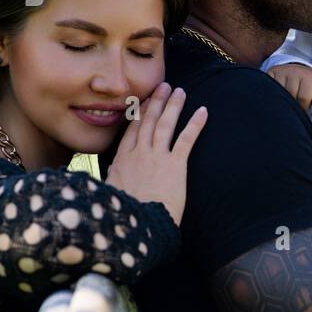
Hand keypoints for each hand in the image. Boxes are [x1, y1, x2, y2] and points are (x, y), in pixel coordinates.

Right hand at [105, 82, 206, 225]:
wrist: (139, 226)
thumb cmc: (124, 215)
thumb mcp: (109, 194)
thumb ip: (111, 180)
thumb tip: (108, 172)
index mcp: (122, 160)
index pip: (132, 130)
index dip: (139, 113)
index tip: (144, 101)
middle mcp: (139, 154)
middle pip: (148, 121)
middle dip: (156, 102)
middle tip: (163, 86)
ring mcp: (157, 157)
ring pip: (165, 125)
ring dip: (173, 106)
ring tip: (180, 91)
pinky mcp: (175, 165)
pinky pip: (187, 139)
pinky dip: (195, 124)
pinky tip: (203, 111)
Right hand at [268, 63, 311, 117]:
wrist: (299, 69)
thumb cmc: (310, 84)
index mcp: (308, 77)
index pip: (303, 99)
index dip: (303, 108)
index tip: (303, 108)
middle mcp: (293, 72)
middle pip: (290, 96)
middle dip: (292, 105)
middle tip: (294, 105)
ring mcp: (280, 72)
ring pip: (279, 94)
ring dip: (282, 100)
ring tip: (287, 100)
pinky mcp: (270, 73)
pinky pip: (269, 88)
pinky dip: (272, 95)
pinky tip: (278, 96)